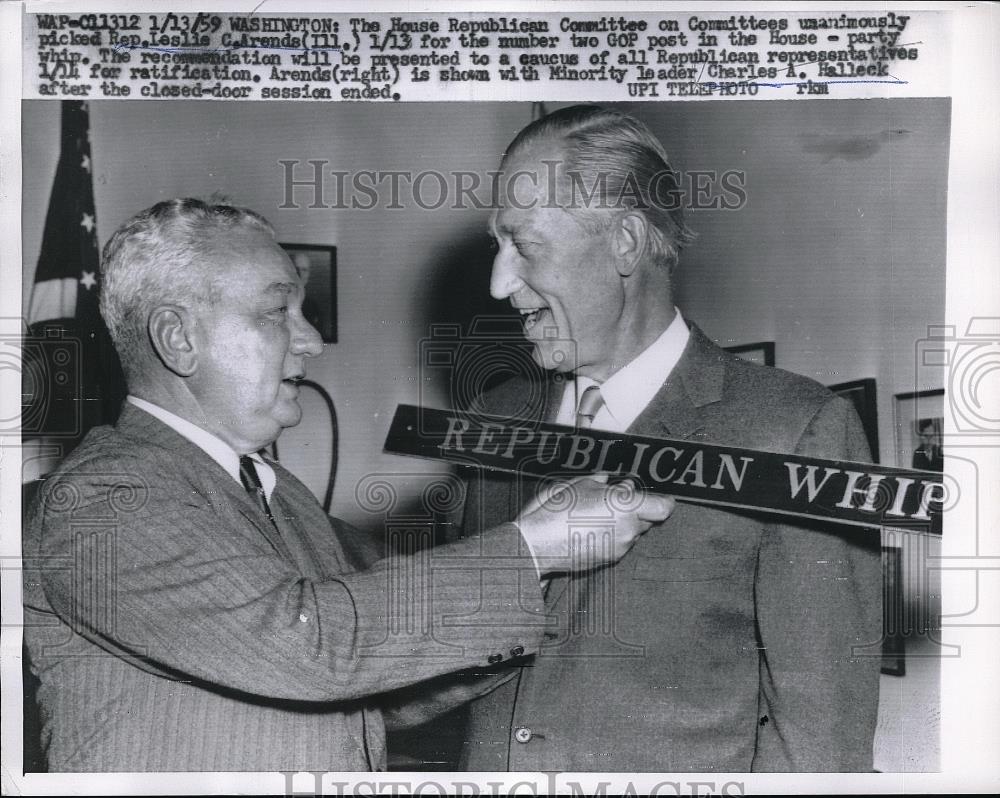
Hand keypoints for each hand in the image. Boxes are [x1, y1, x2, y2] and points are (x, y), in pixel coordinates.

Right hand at [515, 475, 674, 576]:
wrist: (537, 544)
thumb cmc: (556, 511)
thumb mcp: (580, 485)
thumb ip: (603, 483)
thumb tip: (611, 482)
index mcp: (626, 507)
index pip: (664, 508)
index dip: (663, 500)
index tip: (656, 495)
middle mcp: (629, 530)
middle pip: (648, 519)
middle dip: (637, 509)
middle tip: (616, 498)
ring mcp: (620, 547)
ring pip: (633, 532)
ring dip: (623, 523)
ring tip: (598, 513)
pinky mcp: (609, 559)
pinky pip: (619, 543)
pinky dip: (611, 535)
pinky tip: (590, 527)